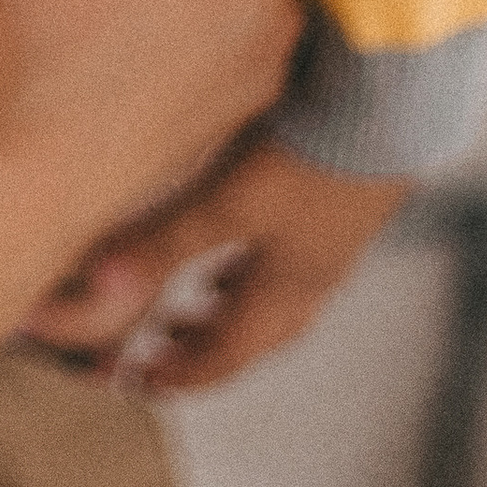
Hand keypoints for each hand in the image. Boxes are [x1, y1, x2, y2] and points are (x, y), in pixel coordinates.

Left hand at [21, 139, 412, 391]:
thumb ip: (163, 240)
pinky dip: (257, 260)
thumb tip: (97, 290)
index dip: (183, 374)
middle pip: (259, 333)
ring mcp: (334, 237)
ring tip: (197, 298)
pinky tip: (242, 235)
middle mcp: (317, 274)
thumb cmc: (308, 156)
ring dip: (233, 304)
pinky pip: (292, 252)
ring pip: (277, 292)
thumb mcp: (226, 201)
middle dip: (209, 347)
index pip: (230, 354)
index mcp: (289, 289)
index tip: (140, 383)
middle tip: (163, 348)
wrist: (389, 104)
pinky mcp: (341, 196)